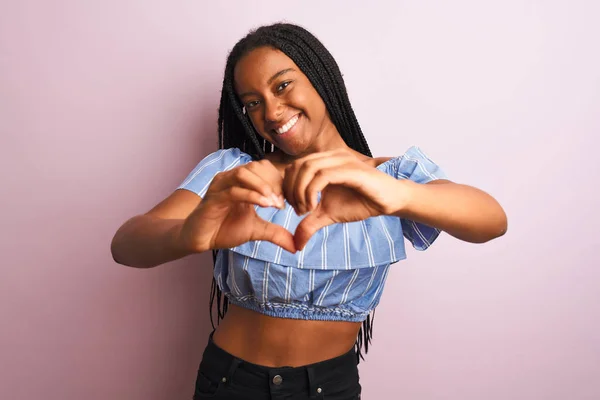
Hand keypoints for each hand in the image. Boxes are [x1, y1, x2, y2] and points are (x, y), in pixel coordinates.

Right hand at [179, 160, 295, 252]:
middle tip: (283, 202)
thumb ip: (276, 234)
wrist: (200, 239)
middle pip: (256, 166)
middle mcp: (231, 178)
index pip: (265, 169)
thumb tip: (297, 246)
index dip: (279, 182)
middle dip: (273, 183)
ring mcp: (221, 186)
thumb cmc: (225, 229)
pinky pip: (233, 191)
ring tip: (274, 203)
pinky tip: (264, 205)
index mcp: (242, 181)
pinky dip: (251, 195)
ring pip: (244, 174)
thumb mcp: (256, 230)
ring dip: (262, 186)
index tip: (289, 201)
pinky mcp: (213, 197)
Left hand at [283, 149, 408, 249]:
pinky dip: (312, 192)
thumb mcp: (328, 215)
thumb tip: (295, 245)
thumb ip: (309, 224)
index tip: (295, 208)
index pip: (293, 167)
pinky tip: (315, 206)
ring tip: (307, 210)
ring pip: (307, 168)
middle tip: (299, 211)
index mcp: (323, 161)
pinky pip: (323, 176)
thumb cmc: (360, 202)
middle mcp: (331, 156)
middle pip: (297, 166)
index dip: (288, 188)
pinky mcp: (351, 169)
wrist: (388, 201)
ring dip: (300, 191)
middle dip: (291, 190)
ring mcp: (341, 160)